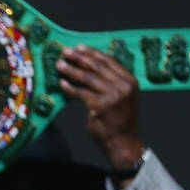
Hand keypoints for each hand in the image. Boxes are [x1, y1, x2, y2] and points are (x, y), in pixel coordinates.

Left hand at [57, 44, 143, 173]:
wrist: (123, 142)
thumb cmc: (119, 120)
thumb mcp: (121, 97)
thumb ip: (110, 82)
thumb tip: (88, 67)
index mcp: (130, 81)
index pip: (109, 61)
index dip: (92, 53)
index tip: (79, 47)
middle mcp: (123, 86)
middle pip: (97, 66)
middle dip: (79, 58)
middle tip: (65, 52)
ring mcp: (113, 95)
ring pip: (87, 78)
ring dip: (71, 70)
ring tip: (59, 65)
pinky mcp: (100, 106)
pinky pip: (80, 93)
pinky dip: (70, 87)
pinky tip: (61, 83)